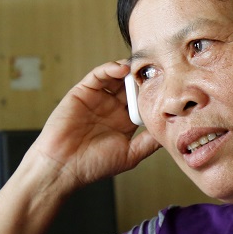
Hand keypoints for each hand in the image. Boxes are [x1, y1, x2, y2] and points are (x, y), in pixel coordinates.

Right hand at [29, 61, 160, 192]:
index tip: (168, 86)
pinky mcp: (83, 92)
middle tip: (156, 70)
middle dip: (142, 78)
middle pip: (131, 87)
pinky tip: (122, 69)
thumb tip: (169, 131)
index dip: (153, 94)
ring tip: (140, 67)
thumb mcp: (129, 155)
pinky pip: (98, 75)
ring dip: (128, 71)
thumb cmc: (94, 165)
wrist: (63, 166)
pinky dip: (110, 68)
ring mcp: (98, 99)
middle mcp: (112, 108)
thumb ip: (148, 142)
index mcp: (124, 122)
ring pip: (116, 77)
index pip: (142, 102)